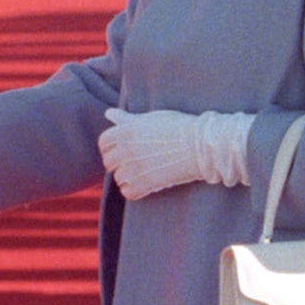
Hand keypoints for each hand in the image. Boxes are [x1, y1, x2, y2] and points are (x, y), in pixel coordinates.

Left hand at [98, 108, 251, 199]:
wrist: (200, 145)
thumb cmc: (178, 127)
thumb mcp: (150, 119)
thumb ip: (126, 119)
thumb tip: (109, 112)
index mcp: (125, 131)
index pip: (104, 142)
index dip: (112, 147)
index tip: (122, 149)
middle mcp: (126, 149)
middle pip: (109, 162)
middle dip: (119, 163)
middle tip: (135, 162)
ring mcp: (134, 168)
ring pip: (119, 178)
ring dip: (128, 177)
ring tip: (145, 171)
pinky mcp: (146, 184)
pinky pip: (128, 192)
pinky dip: (134, 190)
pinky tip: (145, 184)